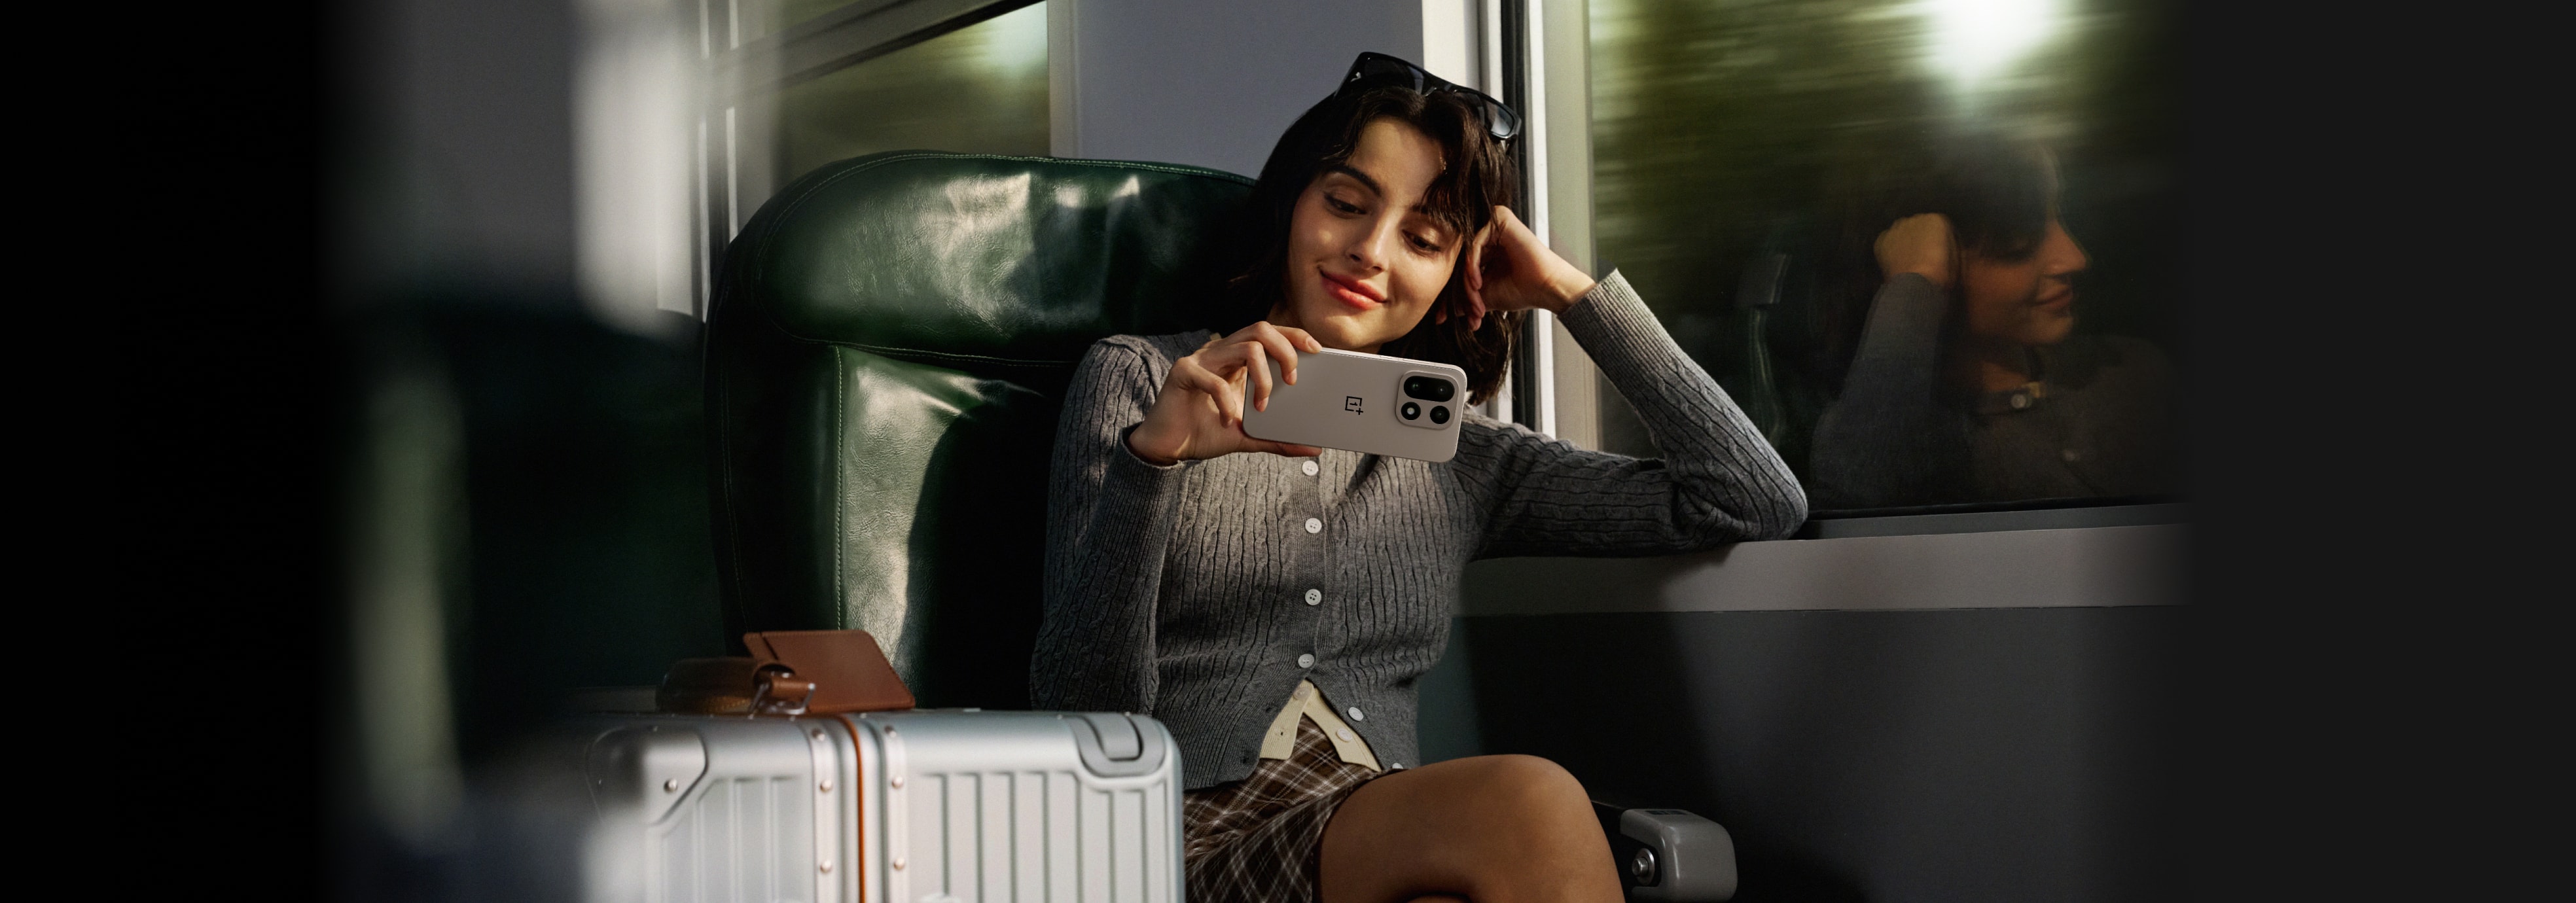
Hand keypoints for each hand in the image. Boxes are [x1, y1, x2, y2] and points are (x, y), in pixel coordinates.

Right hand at [1128, 321, 1328, 464]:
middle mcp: (1220, 352)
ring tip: (1262, 405)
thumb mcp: (1249, 436)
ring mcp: (1201, 360)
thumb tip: (1313, 448)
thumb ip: (1278, 438)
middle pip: (1259, 329)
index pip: (1268, 333)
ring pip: (1244, 347)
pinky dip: (1227, 402)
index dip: (1293, 335)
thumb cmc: (1205, 432)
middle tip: (1293, 381)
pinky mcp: (1183, 373)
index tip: (1316, 350)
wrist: (1167, 446)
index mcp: (1236, 359)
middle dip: (1284, 350)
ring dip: (1262, 376)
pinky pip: (1213, 379)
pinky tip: (1228, 422)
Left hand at [1448, 205, 1597, 330]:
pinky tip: (1478, 283)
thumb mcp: (1483, 297)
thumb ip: (1461, 299)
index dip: (1451, 292)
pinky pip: (1475, 243)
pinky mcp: (1501, 219)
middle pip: (1459, 259)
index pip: (1458, 266)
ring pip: (1465, 252)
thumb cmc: (1521, 291)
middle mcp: (1488, 233)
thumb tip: (1439, 314)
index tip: (1442, 317)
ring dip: (1467, 280)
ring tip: (1476, 299)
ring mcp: (1494, 224)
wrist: (1547, 289)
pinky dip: (1472, 265)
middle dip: (1461, 289)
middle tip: (1466, 311)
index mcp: (1485, 248)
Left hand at [1875, 213, 1957, 288]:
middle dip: (1922, 239)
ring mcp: (1896, 228)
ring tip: (1909, 261)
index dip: (1940, 241)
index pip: (1940, 227)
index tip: (1940, 253)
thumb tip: (1945, 247)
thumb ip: (1950, 245)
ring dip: (1906, 243)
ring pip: (1902, 233)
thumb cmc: (1941, 274)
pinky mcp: (1882, 240)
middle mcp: (1915, 218)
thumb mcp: (1956, 258)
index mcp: (1937, 220)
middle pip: (1920, 227)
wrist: (1916, 285)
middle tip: (1923, 257)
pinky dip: (1891, 250)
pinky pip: (1888, 242)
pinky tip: (1897, 262)